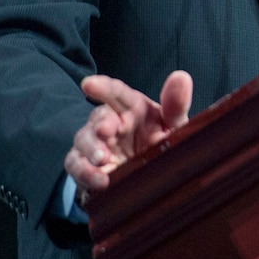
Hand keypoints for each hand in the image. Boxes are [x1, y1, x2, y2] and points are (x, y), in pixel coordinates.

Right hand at [64, 70, 192, 204]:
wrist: (154, 177)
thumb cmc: (162, 142)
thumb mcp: (174, 125)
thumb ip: (176, 105)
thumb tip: (181, 77)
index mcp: (131, 108)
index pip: (116, 92)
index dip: (102, 87)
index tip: (89, 84)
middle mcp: (111, 123)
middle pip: (98, 117)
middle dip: (100, 123)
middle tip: (105, 130)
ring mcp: (96, 145)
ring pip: (83, 140)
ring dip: (90, 149)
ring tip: (103, 160)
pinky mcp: (87, 167)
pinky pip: (77, 166)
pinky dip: (85, 173)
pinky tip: (100, 181)